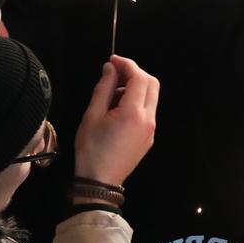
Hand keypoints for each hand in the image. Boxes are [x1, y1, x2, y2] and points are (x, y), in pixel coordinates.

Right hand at [74, 55, 158, 187]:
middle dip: (135, 73)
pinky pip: (147, 111)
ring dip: (135, 87)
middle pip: (152, 84)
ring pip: (151, 97)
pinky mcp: (148, 137)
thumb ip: (103, 88)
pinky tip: (117, 108)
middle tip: (115, 72)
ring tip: (111, 93)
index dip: (127, 64)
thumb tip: (110, 69)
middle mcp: (148, 120)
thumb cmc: (92, 149)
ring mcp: (151, 129)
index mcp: (133, 113)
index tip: (112, 60)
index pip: (139, 78)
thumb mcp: (92, 115)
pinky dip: (136, 102)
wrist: (100, 182)